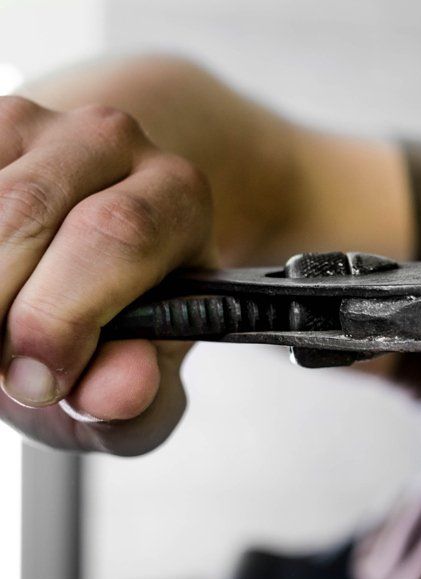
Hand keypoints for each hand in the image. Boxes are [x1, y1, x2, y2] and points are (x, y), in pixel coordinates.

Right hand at [0, 95, 213, 454]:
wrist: (73, 273)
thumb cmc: (116, 331)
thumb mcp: (141, 383)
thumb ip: (139, 400)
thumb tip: (117, 391)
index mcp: (178, 195)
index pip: (119, 235)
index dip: (63, 315)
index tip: (35, 381)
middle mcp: (111, 141)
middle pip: (27, 210)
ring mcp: (32, 121)